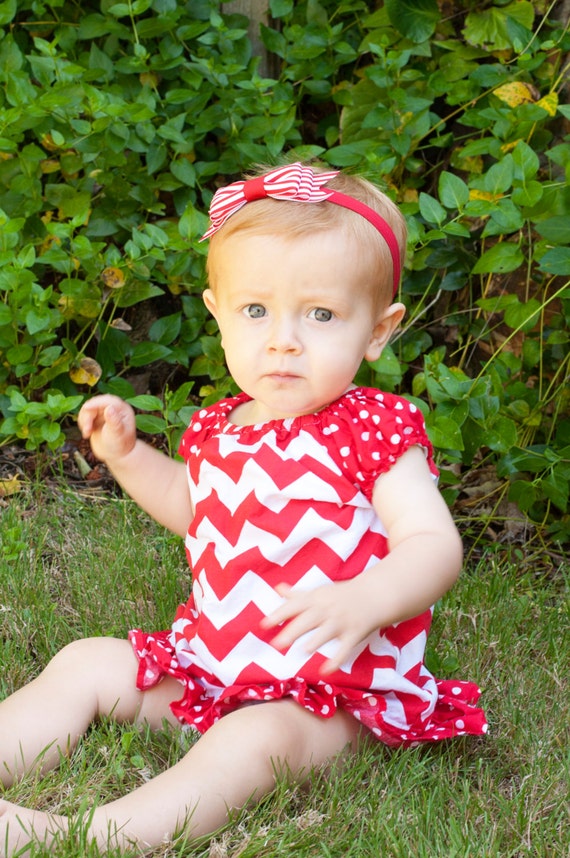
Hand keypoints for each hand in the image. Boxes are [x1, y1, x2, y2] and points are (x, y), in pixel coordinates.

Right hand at [78, 395, 136, 464]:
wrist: (116, 455)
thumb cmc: (120, 445)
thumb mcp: (117, 433)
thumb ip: (114, 421)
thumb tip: (109, 408)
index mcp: (122, 409)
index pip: (108, 400)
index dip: (96, 402)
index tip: (86, 408)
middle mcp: (113, 408)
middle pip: (95, 403)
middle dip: (88, 414)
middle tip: (86, 429)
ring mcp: (104, 412)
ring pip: (88, 408)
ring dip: (84, 420)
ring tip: (87, 433)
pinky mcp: (96, 418)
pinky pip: (84, 414)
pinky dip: (82, 423)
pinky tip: (87, 433)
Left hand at [261, 579, 379, 674]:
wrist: (373, 596)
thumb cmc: (341, 595)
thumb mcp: (319, 592)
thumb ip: (297, 595)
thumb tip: (277, 588)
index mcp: (316, 599)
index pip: (295, 606)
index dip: (279, 614)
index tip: (264, 625)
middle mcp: (327, 609)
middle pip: (309, 619)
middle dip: (293, 631)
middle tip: (276, 644)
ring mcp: (341, 621)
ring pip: (327, 632)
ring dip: (316, 641)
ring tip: (302, 651)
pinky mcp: (354, 634)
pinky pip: (345, 648)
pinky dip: (336, 660)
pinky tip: (325, 671)